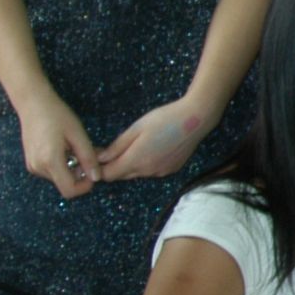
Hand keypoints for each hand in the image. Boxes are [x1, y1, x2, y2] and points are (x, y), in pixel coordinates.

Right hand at [17, 95, 101, 199]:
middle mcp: (38, 168)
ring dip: (72, 168)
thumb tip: (97, 178)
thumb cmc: (57, 115)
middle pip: (65, 184)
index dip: (85, 186)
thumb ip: (88, 157)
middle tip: (90, 154)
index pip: (69, 190)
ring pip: (59, 177)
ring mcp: (32, 166)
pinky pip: (51, 170)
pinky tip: (67, 148)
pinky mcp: (31, 162)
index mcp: (49, 162)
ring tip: (78, 148)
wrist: (33, 104)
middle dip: (80, 174)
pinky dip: (62, 164)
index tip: (94, 172)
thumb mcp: (78, 135)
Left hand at [91, 97, 212, 182]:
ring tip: (138, 144)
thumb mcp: (136, 128)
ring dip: (131, 164)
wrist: (197, 119)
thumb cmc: (164, 118)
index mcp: (135, 160)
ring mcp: (161, 172)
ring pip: (137, 173)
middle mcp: (147, 171)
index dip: (99, 168)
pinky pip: (151, 171)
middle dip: (114, 165)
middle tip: (113, 148)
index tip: (98, 155)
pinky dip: (146, 163)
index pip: (108, 175)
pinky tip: (154, 147)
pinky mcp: (172, 169)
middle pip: (121, 175)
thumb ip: (117, 146)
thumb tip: (99, 158)